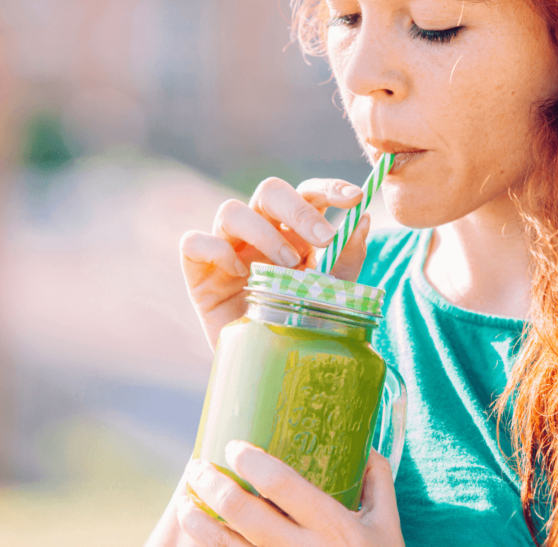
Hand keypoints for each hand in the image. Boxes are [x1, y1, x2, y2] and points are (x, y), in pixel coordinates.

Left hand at [177, 443, 404, 546]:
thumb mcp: (388, 526)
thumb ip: (377, 482)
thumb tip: (365, 449)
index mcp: (332, 525)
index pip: (281, 483)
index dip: (250, 461)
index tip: (233, 446)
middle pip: (242, 512)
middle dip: (211, 484)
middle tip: (198, 467)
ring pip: (225, 545)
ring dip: (197, 521)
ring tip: (186, 502)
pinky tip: (200, 538)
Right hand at [180, 177, 370, 349]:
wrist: (269, 369)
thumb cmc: (301, 325)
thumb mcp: (332, 293)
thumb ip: (347, 258)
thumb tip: (362, 220)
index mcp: (293, 230)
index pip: (307, 193)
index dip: (329, 188)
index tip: (355, 197)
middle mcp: (259, 231)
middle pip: (269, 191)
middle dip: (298, 209)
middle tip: (324, 240)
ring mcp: (227, 248)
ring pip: (231, 211)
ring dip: (263, 233)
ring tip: (288, 266)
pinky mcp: (199, 271)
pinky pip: (194, 242)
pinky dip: (216, 250)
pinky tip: (239, 273)